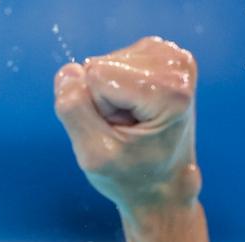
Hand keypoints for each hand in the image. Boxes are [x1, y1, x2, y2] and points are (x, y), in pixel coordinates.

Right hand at [54, 37, 199, 215]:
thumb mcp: (95, 156)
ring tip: (132, 122)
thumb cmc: (132, 176)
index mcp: (170, 89)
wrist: (164, 185)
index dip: (100, 110)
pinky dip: (117, 88)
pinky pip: (112, 62)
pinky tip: (136, 109)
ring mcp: (170, 56)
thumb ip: (74, 112)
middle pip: (101, 66)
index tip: (122, 133)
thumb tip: (67, 72)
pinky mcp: (160, 53)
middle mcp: (176, 64)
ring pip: (104, 63)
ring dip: (111, 96)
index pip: (98, 76)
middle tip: (127, 129)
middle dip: (105, 101)